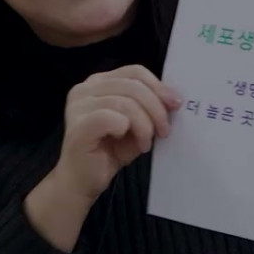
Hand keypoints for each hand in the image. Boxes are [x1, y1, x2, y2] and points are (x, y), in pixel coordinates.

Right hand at [25, 65, 180, 252]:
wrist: (83, 182)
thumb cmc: (109, 152)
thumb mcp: (136, 124)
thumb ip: (148, 106)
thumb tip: (173, 99)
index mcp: (98, 82)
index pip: (134, 71)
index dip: (158, 86)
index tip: (175, 104)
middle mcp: (84, 89)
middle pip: (132, 85)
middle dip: (155, 108)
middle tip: (164, 131)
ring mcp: (78, 106)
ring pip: (126, 102)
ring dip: (144, 125)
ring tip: (146, 143)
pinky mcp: (79, 126)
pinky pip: (112, 118)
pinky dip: (129, 129)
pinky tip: (132, 143)